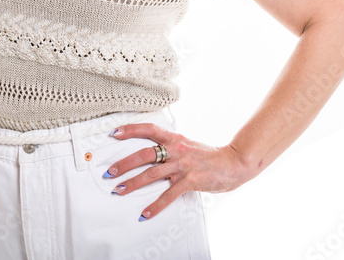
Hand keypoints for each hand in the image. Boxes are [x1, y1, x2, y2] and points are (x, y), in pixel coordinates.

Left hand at [102, 122, 259, 221]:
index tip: (115, 133)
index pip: (149, 129)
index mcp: (175, 138)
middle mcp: (177, 150)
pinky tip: (145, 213)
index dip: (131, 130)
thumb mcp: (188, 144)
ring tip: (118, 190)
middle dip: (124, 164)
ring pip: (151, 174)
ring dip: (132, 183)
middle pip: (144, 154)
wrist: (234, 162)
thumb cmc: (210, 156)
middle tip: (109, 172)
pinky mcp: (190, 181)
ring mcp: (183, 165)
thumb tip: (153, 151)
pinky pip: (168, 195)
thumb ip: (171, 146)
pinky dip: (155, 206)